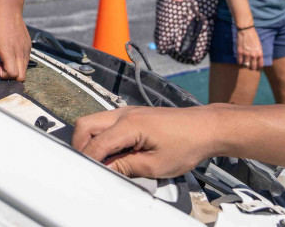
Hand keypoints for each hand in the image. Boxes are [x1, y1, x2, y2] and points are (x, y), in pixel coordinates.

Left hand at [0, 3, 30, 80]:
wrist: (8, 7)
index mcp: (9, 51)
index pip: (13, 74)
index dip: (3, 74)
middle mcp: (20, 52)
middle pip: (21, 76)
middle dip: (10, 76)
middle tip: (0, 64)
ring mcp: (26, 49)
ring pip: (25, 69)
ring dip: (15, 68)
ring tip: (4, 57)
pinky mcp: (28, 45)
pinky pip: (26, 60)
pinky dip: (19, 62)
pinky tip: (10, 51)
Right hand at [72, 106, 213, 178]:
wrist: (204, 128)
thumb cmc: (186, 144)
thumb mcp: (156, 165)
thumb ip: (127, 167)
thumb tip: (107, 170)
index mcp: (128, 124)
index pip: (97, 142)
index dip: (88, 159)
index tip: (86, 173)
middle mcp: (123, 113)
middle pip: (86, 124)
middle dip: (80, 145)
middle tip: (85, 165)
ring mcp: (126, 111)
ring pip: (94, 121)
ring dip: (90, 140)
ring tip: (98, 161)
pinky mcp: (131, 114)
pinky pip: (106, 122)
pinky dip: (101, 136)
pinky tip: (111, 152)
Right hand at [236, 26, 262, 70]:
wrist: (246, 31)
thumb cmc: (254, 37)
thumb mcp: (259, 46)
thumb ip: (258, 53)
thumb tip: (256, 59)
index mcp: (260, 54)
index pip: (260, 65)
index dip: (258, 68)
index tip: (257, 68)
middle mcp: (254, 55)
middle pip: (253, 67)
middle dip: (252, 68)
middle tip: (251, 67)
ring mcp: (246, 54)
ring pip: (246, 65)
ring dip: (246, 66)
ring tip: (245, 64)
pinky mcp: (240, 52)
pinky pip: (239, 61)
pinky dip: (239, 62)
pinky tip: (240, 61)